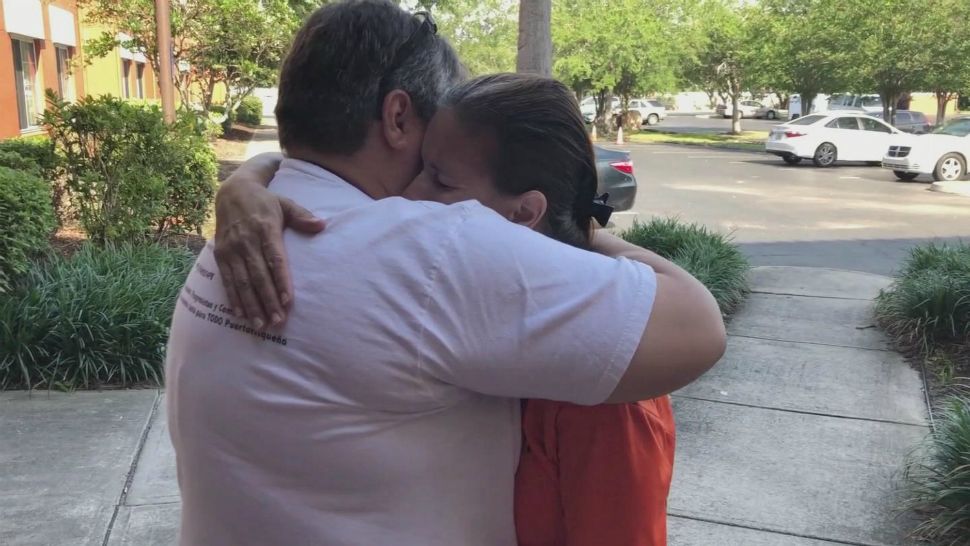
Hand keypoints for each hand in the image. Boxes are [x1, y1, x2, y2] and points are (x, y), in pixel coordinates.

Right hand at [213, 175, 324, 329]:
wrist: (232, 191)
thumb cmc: (265, 202)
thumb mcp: (285, 203)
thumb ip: (302, 216)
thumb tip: (322, 225)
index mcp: (265, 229)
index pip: (275, 259)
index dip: (281, 281)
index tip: (288, 301)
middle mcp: (246, 241)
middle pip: (258, 276)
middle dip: (268, 300)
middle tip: (278, 321)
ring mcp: (231, 249)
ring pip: (242, 282)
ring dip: (251, 305)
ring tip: (260, 325)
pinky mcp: (220, 254)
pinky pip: (227, 280)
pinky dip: (233, 298)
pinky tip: (240, 314)